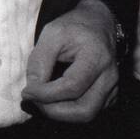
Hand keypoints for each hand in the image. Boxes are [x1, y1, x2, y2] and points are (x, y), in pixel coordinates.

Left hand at [21, 0, 118, 122]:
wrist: (98, 23)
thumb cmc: (74, 27)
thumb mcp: (51, 34)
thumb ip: (39, 61)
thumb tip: (32, 90)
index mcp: (96, 57)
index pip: (72, 86)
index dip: (46, 94)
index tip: (26, 92)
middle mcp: (109, 77)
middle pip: (85, 110)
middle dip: (54, 111)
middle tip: (33, 101)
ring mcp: (113, 88)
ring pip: (88, 115)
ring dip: (60, 114)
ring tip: (41, 101)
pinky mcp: (110, 96)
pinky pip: (90, 112)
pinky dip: (69, 111)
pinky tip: (54, 99)